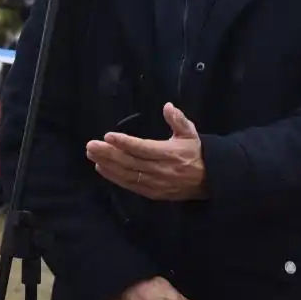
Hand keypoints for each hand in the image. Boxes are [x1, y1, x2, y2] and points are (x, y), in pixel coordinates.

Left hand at [87, 103, 207, 200]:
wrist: (209, 181)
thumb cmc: (196, 153)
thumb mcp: (191, 133)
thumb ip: (178, 120)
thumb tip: (167, 106)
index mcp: (170, 153)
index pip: (143, 148)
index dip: (125, 143)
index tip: (108, 136)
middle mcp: (161, 170)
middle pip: (130, 162)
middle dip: (109, 154)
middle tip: (91, 145)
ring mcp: (156, 183)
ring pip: (127, 175)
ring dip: (108, 165)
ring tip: (93, 155)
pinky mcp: (152, 193)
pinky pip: (130, 185)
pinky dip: (115, 177)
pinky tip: (102, 168)